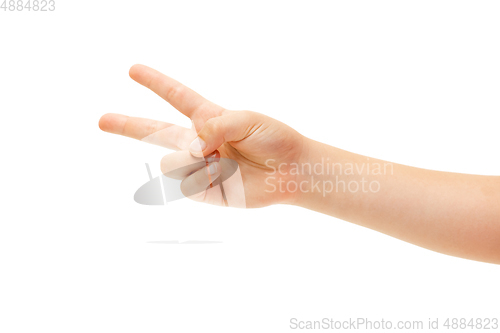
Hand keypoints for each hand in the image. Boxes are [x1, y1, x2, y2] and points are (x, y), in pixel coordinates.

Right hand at [99, 64, 304, 207]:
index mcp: (209, 118)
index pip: (176, 97)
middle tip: (101, 119)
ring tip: (219, 160)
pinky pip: (186, 183)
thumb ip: (215, 126)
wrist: (291, 171)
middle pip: (155, 132)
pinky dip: (202, 178)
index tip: (133, 70)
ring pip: (171, 161)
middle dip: (127, 125)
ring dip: (191, 159)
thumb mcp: (247, 119)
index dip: (155, 83)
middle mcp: (199, 142)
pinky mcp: (203, 191)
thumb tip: (190, 147)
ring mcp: (199, 167)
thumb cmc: (274, 139)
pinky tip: (222, 177)